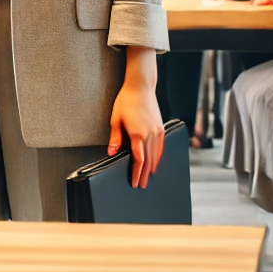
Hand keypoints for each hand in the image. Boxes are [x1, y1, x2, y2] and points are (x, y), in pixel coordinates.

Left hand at [108, 53, 165, 188]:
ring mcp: (157, 131)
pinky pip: (161, 146)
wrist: (140, 86)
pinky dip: (158, 156)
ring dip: (152, 167)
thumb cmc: (126, 101)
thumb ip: (115, 138)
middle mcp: (150, 134)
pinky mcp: (161, 127)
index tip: (135, 182)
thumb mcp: (116, 119)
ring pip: (156, 154)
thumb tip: (111, 153)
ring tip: (148, 176)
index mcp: (138, 134)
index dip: (137, 173)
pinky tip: (156, 160)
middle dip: (145, 174)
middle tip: (142, 185)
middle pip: (149, 160)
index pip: (138, 160)